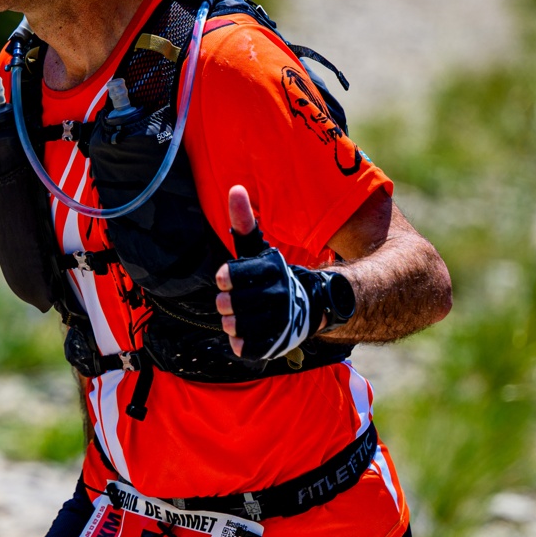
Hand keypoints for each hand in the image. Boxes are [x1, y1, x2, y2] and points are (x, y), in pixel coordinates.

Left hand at [214, 185, 309, 359]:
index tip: (224, 279)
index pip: (231, 276)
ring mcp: (280, 322)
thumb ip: (244, 223)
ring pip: (235, 326)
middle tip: (230, 302)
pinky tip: (245, 334)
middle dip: (226, 303)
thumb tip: (235, 189)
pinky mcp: (277, 344)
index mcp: (272, 270)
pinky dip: (240, 343)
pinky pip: (245, 348)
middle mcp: (279, 295)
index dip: (225, 278)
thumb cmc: (271, 276)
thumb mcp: (259, 249)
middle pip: (229, 304)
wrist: (310, 306)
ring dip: (231, 323)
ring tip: (238, 317)